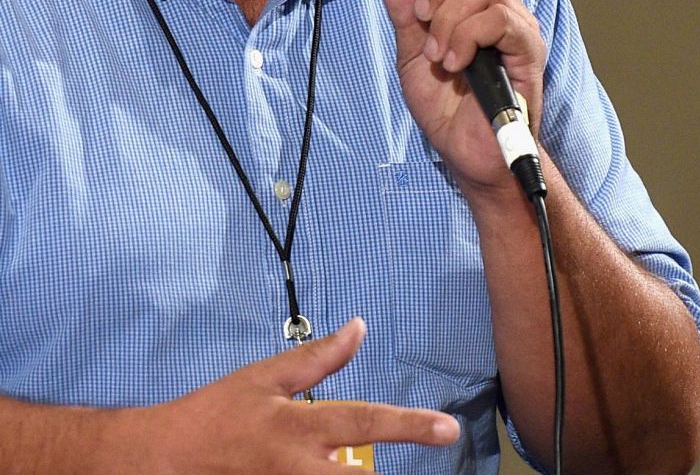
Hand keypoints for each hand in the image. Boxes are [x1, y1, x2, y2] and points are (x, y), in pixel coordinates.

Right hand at [117, 319, 458, 473]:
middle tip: (430, 446)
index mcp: (301, 427)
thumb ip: (318, 358)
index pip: (366, 422)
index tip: (448, 429)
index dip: (410, 424)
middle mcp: (299, 471)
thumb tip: (359, 327)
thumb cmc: (216, 415)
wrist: (162, 460)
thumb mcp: (266, 378)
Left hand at [377, 0, 545, 191]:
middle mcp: (503, 6)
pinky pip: (499, 19)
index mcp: (477, 0)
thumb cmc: (449, 110)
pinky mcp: (528, 51)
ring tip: (438, 54)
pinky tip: (455, 63)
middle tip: (423, 18)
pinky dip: (466, 36)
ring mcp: (518, 26)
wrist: (472, 156)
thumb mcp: (412, 57)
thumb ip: (404, 15)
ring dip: (448, 17)